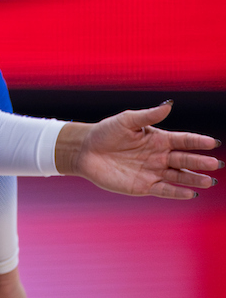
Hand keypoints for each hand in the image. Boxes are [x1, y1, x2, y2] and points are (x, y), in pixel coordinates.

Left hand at [56, 101, 221, 198]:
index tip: (213, 142)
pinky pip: (164, 190)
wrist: (85, 151)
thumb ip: (148, 115)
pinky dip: (177, 192)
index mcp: (157, 139)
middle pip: (184, 159)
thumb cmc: (105, 132)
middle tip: (215, 164)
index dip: (197, 141)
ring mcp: (152, 172)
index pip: (182, 140)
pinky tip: (190, 193)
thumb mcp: (126, 121)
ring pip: (178, 176)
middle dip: (199, 162)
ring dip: (193, 179)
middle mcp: (159, 156)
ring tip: (209, 180)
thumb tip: (169, 104)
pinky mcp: (143, 186)